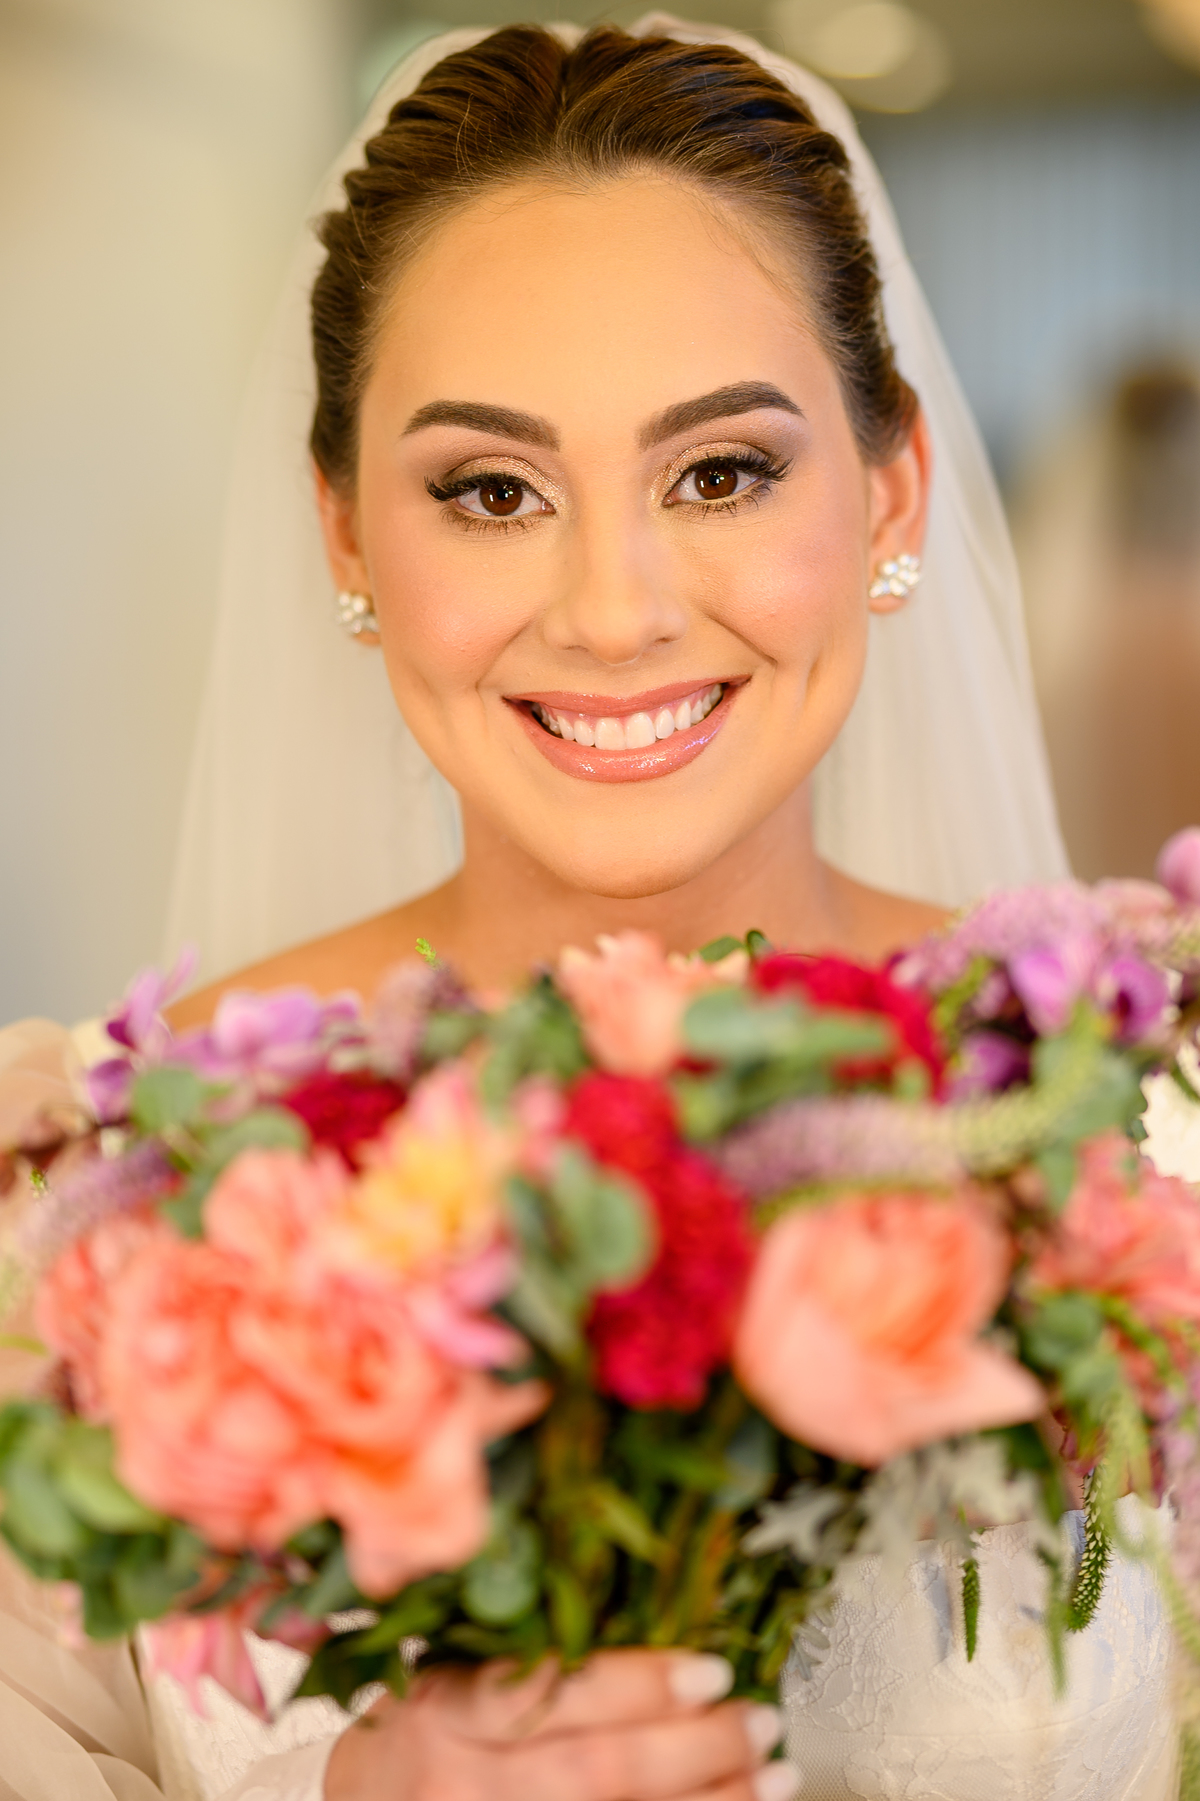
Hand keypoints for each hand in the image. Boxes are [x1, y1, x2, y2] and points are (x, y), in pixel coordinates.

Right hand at [324, 1648, 798, 1800]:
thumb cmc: (424, 1718)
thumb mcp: (448, 1664)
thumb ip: (521, 1641)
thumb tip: (649, 1585)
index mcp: (444, 1705)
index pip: (548, 1693)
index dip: (637, 1685)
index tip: (713, 1669)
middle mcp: (461, 1780)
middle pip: (594, 1771)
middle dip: (693, 1749)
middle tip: (758, 1718)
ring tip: (774, 1774)